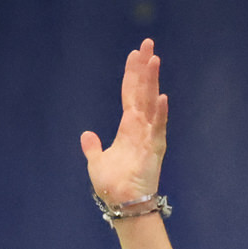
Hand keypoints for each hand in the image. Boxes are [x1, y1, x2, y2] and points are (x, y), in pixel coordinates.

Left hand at [79, 38, 167, 205]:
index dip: (132, 73)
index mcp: (128, 127)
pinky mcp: (154, 150)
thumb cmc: (112, 186)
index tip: (135, 53)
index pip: (130, 93)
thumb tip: (86, 135)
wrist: (122, 204)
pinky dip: (159, 114)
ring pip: (151, 103)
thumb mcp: (97, 162)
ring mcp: (149, 136)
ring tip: (154, 60)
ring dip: (152, 82)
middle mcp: (141, 127)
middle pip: (143, 91)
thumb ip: (93, 147)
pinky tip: (161, 97)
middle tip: (148, 44)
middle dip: (145, 68)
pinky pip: (157, 128)